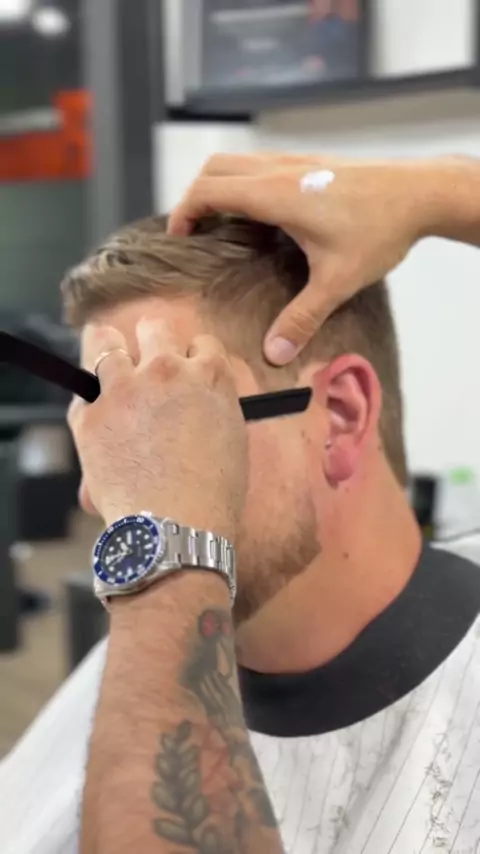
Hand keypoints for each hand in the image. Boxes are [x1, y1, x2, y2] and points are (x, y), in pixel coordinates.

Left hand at [68, 320, 247, 540]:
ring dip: (108, 351)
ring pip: (104, 340)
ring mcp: (124, 389)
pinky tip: (98, 418)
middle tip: (148, 370)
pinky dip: (89, 400)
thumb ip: (214, 404)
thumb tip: (195, 400)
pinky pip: (82, 390)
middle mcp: (167, 371)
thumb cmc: (212, 496)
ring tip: (109, 367)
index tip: (186, 375)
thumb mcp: (232, 438)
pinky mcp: (89, 414)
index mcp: (211, 375)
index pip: (201, 342)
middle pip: (154, 328)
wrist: (176, 529)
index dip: (192, 358)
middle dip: (152, 344)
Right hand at [168, 152, 434, 363]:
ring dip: (219, 186)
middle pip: (214, 167)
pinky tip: (261, 217)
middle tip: (194, 232)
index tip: (179, 240)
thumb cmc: (380, 230)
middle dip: (194, 197)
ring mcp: (296, 161)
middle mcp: (280, 170)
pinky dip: (244, 183)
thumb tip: (275, 352)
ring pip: (238, 161)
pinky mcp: (310, 161)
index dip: (184, 213)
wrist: (421, 192)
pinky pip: (261, 164)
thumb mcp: (338, 281)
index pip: (208, 191)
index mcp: (276, 194)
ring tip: (221, 225)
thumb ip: (303, 318)